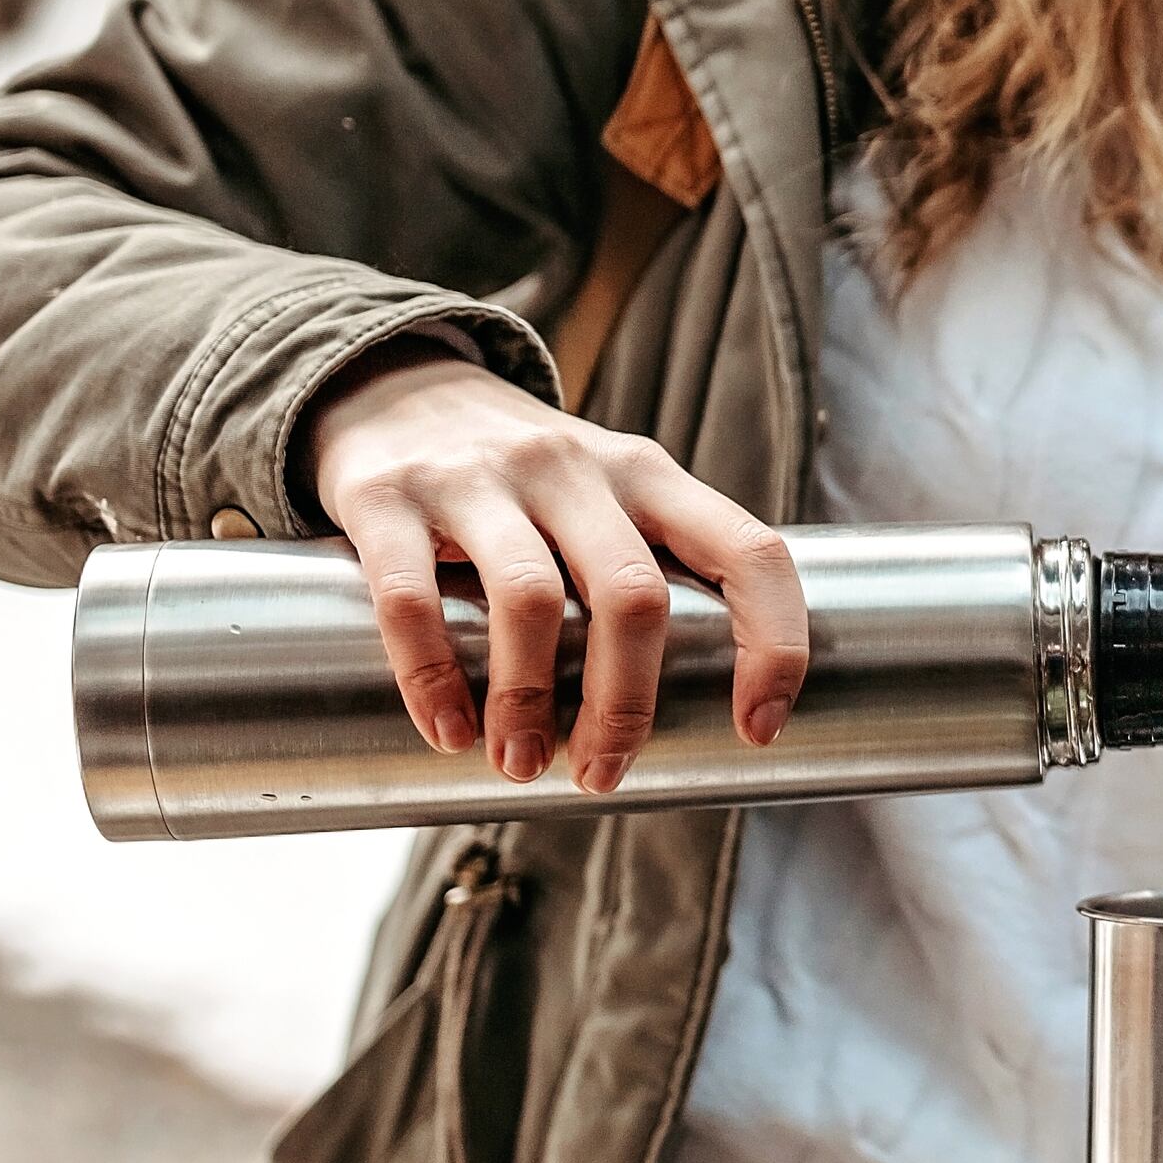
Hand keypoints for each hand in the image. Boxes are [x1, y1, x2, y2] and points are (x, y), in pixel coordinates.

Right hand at [304, 350, 809, 793]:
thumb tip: (695, 719)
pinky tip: (447, 730)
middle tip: (602, 773)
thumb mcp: (608, 497)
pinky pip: (413, 598)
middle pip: (633, 595)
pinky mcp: (388, 495)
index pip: (750, 552)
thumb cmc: (524, 482)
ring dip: (529, 702)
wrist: (393, 388)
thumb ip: (653, 573)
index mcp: (648, 474)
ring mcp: (479, 475)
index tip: (757, 730)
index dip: (774, 644)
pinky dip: (431, 677)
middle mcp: (573, 467)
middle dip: (626, 705)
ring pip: (530, 600)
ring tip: (520, 764)